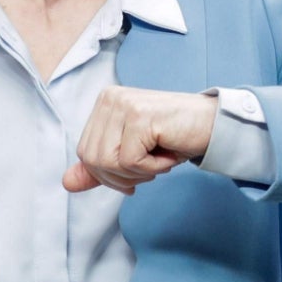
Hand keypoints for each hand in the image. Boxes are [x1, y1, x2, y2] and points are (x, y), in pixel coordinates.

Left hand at [63, 85, 217, 194]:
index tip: (138, 170)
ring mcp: (124, 104)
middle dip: (123, 176)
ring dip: (139, 172)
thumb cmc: (175, 137)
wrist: (214, 126)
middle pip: (93, 160)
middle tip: (151, 166)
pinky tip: (168, 154)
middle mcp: (110, 98)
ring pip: (109, 162)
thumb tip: (67, 183)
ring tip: (160, 158)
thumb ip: (99, 168)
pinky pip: (130, 161)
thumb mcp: (131, 155)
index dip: (110, 174)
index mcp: (104, 103)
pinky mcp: (139, 116)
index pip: (85, 153)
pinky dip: (153, 167)